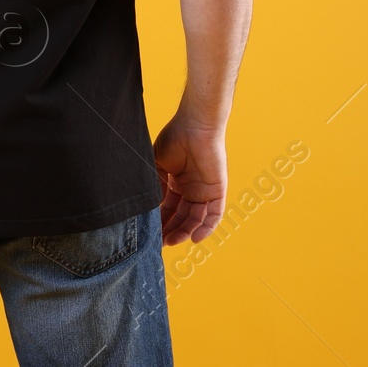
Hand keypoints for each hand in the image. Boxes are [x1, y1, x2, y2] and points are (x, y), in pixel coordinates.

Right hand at [152, 112, 227, 245]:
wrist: (194, 125)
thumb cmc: (174, 139)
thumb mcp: (157, 166)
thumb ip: (154, 187)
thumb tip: (149, 210)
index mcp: (176, 183)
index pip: (168, 208)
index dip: (160, 222)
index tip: (150, 235)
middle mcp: (191, 190)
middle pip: (181, 217)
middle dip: (171, 230)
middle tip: (159, 243)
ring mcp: (205, 191)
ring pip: (196, 219)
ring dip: (185, 231)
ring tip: (172, 241)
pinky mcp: (218, 191)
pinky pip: (214, 214)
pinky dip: (206, 227)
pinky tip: (194, 238)